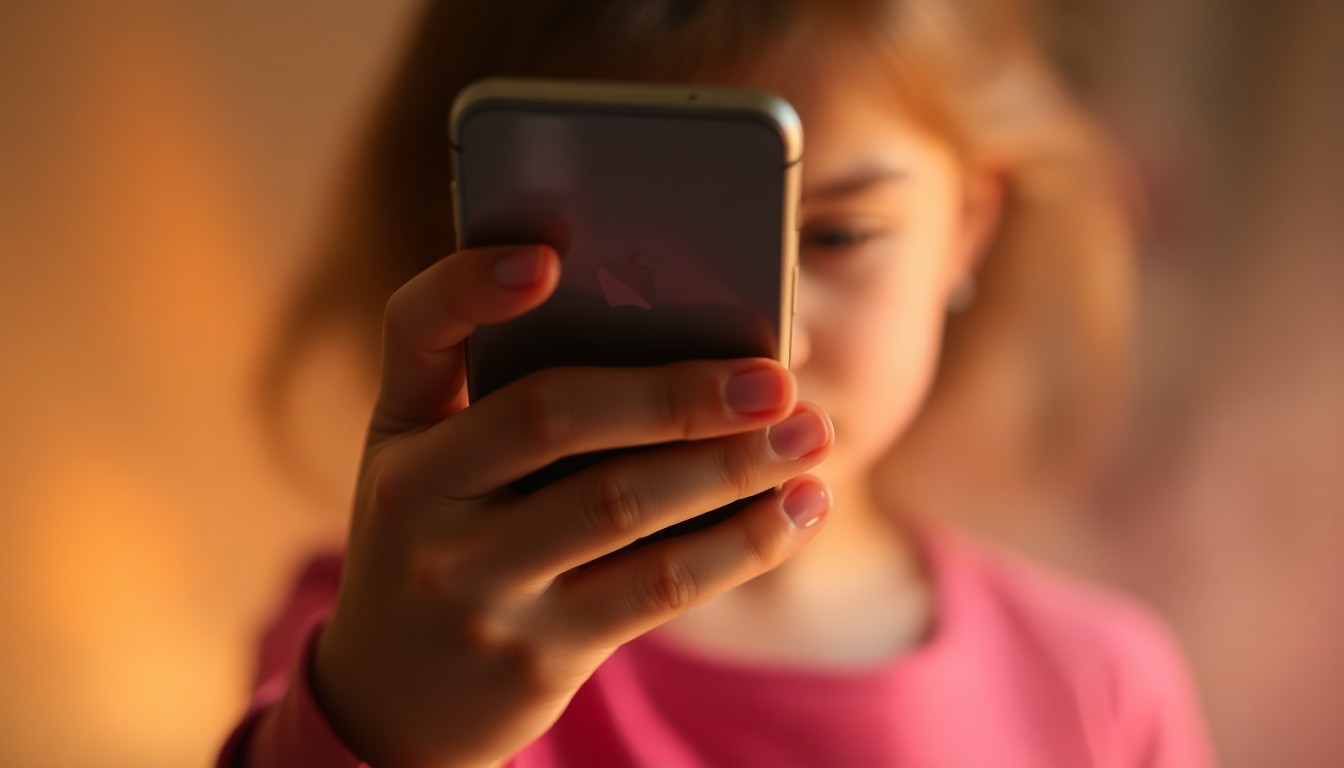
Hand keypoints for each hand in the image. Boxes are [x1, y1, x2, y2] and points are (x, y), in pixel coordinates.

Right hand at [311, 244, 832, 766]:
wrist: (396, 701)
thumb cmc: (451, 545)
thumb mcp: (447, 471)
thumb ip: (526, 406)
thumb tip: (699, 349)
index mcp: (402, 427)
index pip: (414, 329)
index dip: (471, 285)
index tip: (552, 257)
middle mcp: (418, 499)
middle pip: (550, 415)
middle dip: (673, 391)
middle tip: (775, 377)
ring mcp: (473, 584)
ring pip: (620, 504)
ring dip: (734, 464)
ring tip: (813, 433)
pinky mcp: (535, 653)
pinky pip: (658, 587)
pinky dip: (743, 542)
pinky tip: (800, 507)